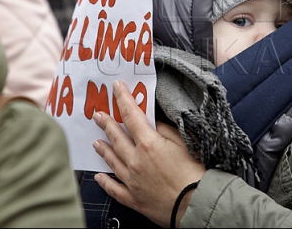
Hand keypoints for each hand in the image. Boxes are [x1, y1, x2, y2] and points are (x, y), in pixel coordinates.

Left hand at [93, 81, 206, 226]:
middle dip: (106, 124)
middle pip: (117, 137)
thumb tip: (152, 122)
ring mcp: (132, 180)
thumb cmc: (194, 173)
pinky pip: (114, 189)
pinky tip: (99, 176)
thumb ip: (164, 130)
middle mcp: (136, 160)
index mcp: (148, 143)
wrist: (195, 203)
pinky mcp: (133, 198)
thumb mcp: (182, 142)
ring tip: (96, 141)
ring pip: (112, 161)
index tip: (116, 88)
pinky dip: (105, 181)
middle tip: (98, 115)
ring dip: (103, 149)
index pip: (131, 115)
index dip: (123, 99)